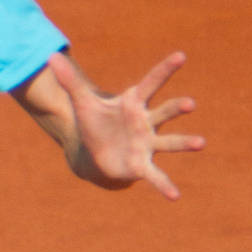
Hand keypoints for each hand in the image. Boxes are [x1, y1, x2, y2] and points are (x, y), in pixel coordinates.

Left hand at [46, 48, 203, 200]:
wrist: (93, 153)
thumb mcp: (82, 102)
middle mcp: (146, 122)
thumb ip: (71, 81)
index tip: (180, 56)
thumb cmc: (95, 123)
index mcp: (134, 102)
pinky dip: (164, 185)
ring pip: (169, 142)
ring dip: (184, 142)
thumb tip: (50, 56)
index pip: (151, 82)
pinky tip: (175, 196)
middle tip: (190, 103)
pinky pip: (155, 175)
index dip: (165, 69)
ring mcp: (147, 144)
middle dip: (177, 108)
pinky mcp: (141, 165)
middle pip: (165, 112)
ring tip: (201, 143)